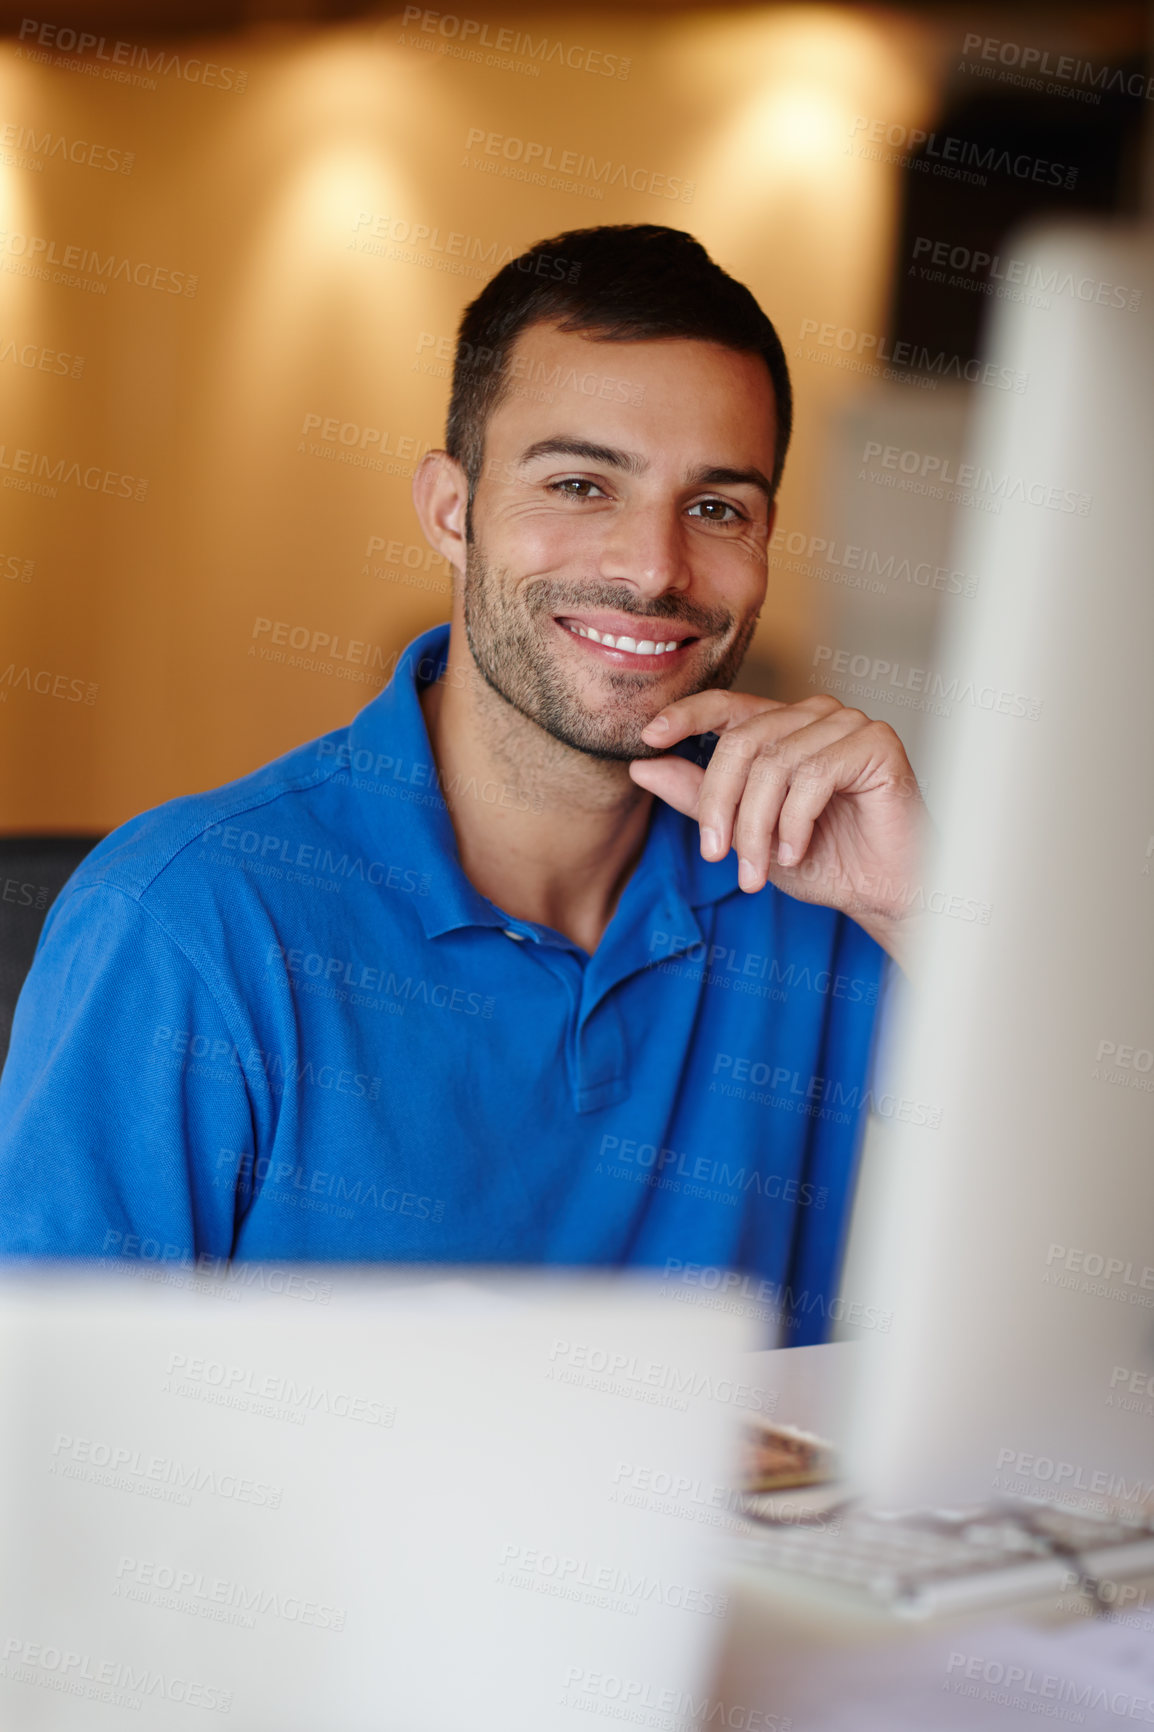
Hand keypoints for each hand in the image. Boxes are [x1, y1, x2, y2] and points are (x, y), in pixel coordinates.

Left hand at [628, 691, 925, 962]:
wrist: (883, 892)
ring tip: (761, 868)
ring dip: (758, 826)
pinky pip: (813, 775)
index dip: (684, 715)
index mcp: (782, 726)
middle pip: (743, 742)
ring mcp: (848, 723)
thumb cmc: (823, 860)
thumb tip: (642, 767)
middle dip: (721, 805)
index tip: (647, 738)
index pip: (726, 705)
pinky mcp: (877, 742)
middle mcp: (815, 714)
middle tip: (717, 855)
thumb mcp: (745, 831)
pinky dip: (795, 822)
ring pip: (774, 764)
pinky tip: (797, 852)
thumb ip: (699, 797)